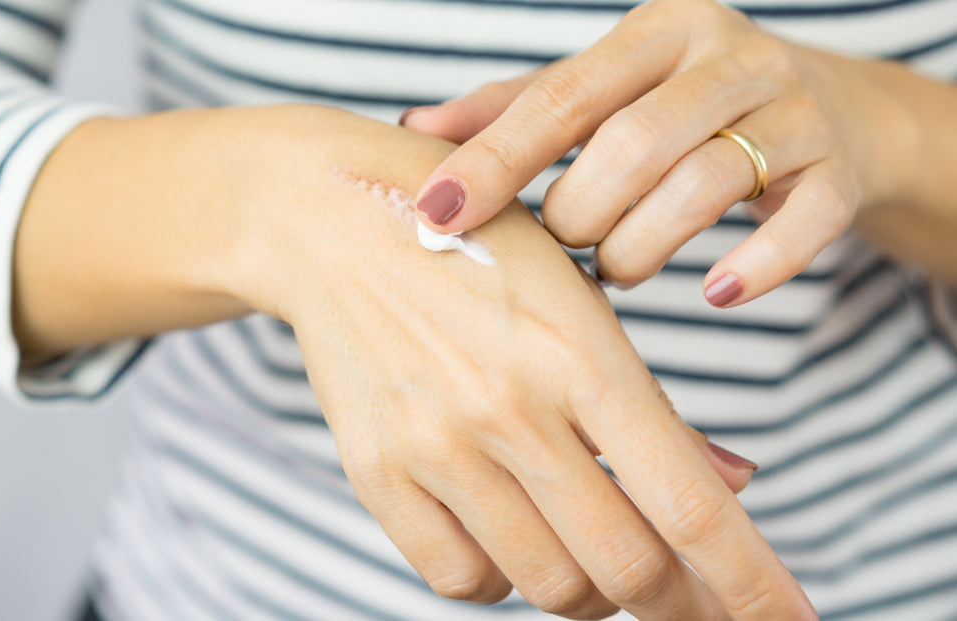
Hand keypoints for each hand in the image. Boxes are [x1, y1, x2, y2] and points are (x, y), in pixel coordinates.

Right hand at [235, 107, 814, 619]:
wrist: (332, 221)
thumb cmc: (476, 248)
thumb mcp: (578, 298)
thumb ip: (652, 405)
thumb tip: (735, 485)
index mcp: (582, 354)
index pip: (691, 506)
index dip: (753, 585)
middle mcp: (511, 409)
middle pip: (628, 569)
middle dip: (679, 602)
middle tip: (687, 598)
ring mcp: (436, 446)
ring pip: (551, 585)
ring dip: (588, 586)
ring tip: (583, 542)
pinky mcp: (376, 472)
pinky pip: (461, 579)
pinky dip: (501, 578)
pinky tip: (507, 534)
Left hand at [405, 0, 915, 306]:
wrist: (828, 108)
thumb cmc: (681, 106)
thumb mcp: (604, 92)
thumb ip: (516, 111)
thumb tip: (416, 133)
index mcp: (656, 32)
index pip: (562, 98)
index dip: (496, 158)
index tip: (437, 212)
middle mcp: (726, 58)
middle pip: (634, 143)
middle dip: (578, 214)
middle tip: (562, 247)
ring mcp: (792, 111)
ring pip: (706, 184)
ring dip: (641, 247)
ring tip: (615, 268)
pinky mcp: (839, 171)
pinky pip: (803, 224)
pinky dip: (756, 267)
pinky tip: (716, 293)